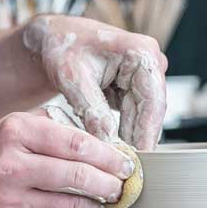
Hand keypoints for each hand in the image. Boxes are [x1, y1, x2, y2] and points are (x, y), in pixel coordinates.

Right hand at [0, 111, 136, 207]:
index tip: (124, 161)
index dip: (107, 155)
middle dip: (108, 182)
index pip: (75, 144)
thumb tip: (106, 145)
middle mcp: (10, 165)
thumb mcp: (23, 121)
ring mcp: (10, 199)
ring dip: (96, 203)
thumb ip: (61, 127)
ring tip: (103, 196)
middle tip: (121, 183)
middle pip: (76, 177)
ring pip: (71, 206)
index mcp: (16, 132)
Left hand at [22, 15, 167, 149]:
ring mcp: (144, 75)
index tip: (139, 157)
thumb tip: (106, 141)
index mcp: (140, 52)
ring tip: (116, 163)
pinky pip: (132, 115)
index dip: (146, 131)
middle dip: (137, 139)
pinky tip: (110, 149)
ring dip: (129, 137)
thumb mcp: (72, 77)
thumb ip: (90, 108)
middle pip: (150, 111)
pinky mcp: (134, 87)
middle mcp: (149, 62)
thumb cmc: (62, 47)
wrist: (54, 38)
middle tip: (125, 169)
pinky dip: (121, 130)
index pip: (152, 100)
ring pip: (142, 116)